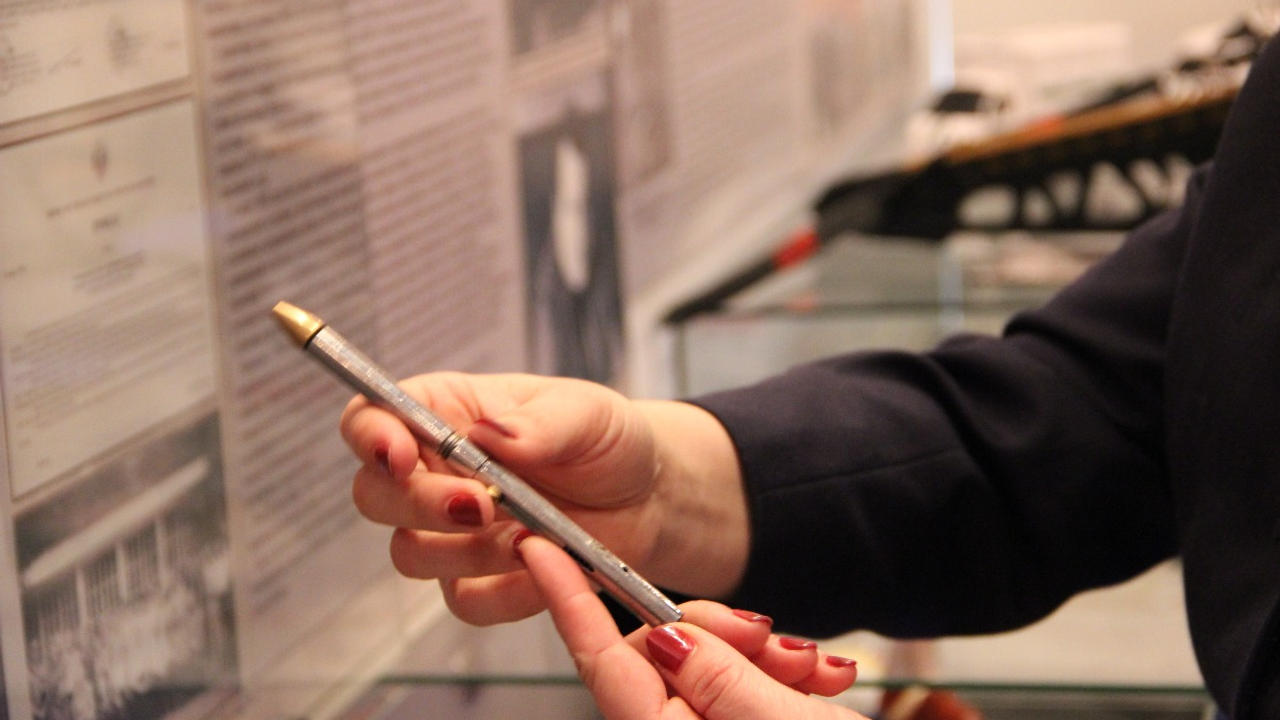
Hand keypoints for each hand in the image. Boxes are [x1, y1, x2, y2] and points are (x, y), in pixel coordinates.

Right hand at [340, 372, 747, 623]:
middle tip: (479, 503)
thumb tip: (494, 431)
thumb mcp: (586, 415)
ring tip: (529, 532)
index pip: (371, 417)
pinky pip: (464, 600)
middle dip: (418, 504)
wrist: (648, 499)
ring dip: (464, 550)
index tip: (397, 453)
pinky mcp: (479, 581)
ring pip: (410, 553)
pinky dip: (504, 591)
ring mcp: (451, 533)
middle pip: (374, 495)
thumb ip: (539, 425)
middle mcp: (436, 472)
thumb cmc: (607, 439)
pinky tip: (543, 564)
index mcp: (447, 413)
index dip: (369, 436)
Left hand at [518, 534, 863, 719]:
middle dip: (719, 630)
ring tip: (815, 672)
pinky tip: (820, 681)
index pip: (602, 660)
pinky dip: (780, 672)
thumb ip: (719, 679)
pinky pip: (742, 682)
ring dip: (763, 653)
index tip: (539, 547)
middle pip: (664, 651)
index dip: (567, 598)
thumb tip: (665, 636)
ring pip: (709, 660)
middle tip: (772, 638)